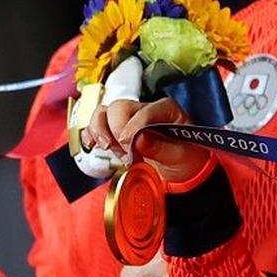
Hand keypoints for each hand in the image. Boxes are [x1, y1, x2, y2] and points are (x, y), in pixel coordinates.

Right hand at [83, 98, 210, 182]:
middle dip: (116, 131)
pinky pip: (97, 125)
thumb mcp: (181, 155)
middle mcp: (144, 108)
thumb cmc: (186, 158)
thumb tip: (138, 140)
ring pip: (104, 112)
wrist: (182, 169)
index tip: (128, 148)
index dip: (133, 128)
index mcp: (165, 108)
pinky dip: (91, 134)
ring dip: (101, 131)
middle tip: (126, 155)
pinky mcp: (116, 130)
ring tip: (108, 149)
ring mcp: (128, 118)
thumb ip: (161, 148)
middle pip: (119, 108)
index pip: (143, 111)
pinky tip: (91, 145)